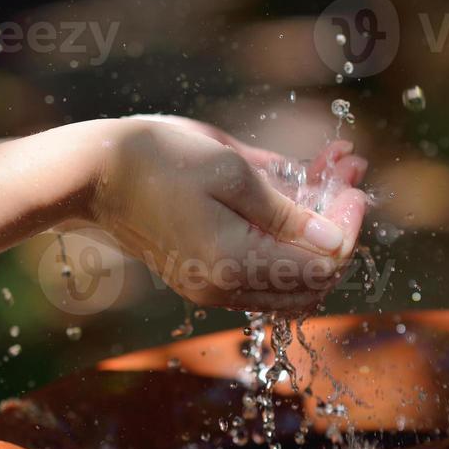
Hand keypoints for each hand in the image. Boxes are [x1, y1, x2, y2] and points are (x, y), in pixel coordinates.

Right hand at [90, 116, 367, 311]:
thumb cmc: (160, 158)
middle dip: (338, 227)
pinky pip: (262, 271)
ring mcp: (212, 288)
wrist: (95, 172)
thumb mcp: (230, 171)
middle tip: (346, 178)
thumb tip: (333, 239)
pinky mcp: (202, 276)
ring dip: (316, 232)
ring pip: (290, 279)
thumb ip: (285, 211)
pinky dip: (287, 239)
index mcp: (233, 265)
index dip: (347, 225)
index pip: (321, 265)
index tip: (353, 182)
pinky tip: (294, 194)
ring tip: (328, 175)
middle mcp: (225, 289)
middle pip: (312, 280)